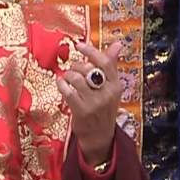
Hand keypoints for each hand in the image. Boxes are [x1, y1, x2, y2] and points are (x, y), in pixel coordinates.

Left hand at [57, 40, 122, 166]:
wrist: (100, 136)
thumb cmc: (103, 108)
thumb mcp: (111, 87)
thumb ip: (111, 65)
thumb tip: (117, 43)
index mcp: (116, 85)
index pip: (105, 62)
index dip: (91, 51)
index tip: (79, 45)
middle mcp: (107, 93)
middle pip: (88, 69)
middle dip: (76, 66)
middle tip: (72, 70)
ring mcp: (95, 103)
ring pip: (76, 79)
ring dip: (67, 75)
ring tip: (67, 78)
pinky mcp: (82, 111)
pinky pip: (68, 91)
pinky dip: (61, 85)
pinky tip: (61, 84)